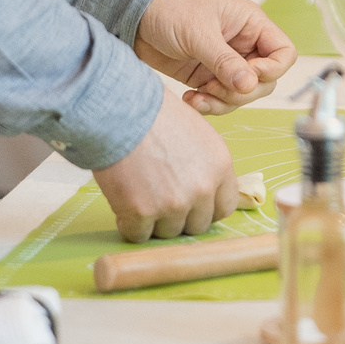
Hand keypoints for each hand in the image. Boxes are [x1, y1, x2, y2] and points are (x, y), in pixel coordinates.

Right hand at [93, 94, 239, 242]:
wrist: (120, 109)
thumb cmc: (154, 114)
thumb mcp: (197, 133)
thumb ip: (206, 165)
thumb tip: (202, 190)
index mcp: (221, 166)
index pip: (225, 208)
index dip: (205, 210)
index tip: (191, 206)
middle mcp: (203, 188)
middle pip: (197, 226)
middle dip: (179, 218)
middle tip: (159, 200)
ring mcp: (173, 203)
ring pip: (168, 233)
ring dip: (154, 221)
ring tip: (139, 195)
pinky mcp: (142, 213)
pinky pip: (138, 234)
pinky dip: (128, 224)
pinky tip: (123, 203)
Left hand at [133, 0, 296, 114]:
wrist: (135, 13)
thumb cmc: (170, 7)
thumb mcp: (199, 32)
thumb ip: (225, 61)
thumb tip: (249, 85)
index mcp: (251, 24)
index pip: (283, 53)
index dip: (272, 70)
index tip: (248, 77)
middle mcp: (243, 45)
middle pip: (265, 81)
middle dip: (242, 92)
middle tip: (215, 87)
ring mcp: (225, 63)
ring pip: (242, 95)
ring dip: (222, 102)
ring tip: (198, 95)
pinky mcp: (207, 77)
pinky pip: (219, 100)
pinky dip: (208, 105)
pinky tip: (190, 99)